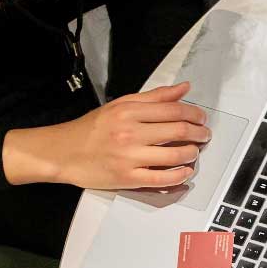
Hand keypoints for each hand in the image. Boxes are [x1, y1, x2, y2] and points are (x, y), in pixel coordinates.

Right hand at [5, 82, 211, 188]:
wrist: (62, 152)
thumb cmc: (91, 129)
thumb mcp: (120, 105)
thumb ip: (154, 97)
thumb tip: (184, 88)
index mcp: (129, 111)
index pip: (174, 110)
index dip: (195, 114)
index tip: (201, 118)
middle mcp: (130, 132)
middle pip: (179, 130)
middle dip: (200, 133)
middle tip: (205, 135)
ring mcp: (129, 157)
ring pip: (175, 155)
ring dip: (192, 154)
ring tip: (194, 152)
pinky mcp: (127, 178)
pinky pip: (162, 178)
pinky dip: (179, 175)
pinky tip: (185, 172)